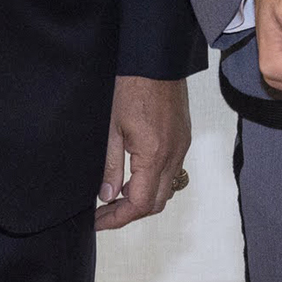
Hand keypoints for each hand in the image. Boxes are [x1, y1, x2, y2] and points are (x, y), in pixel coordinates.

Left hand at [96, 75, 192, 230]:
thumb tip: (107, 196)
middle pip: (156, 202)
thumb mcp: (111, 129)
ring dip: (143, 198)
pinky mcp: (183, 138)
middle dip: (130, 213)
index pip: (140, 203)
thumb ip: (110, 167)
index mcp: (154, 155)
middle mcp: (174, 155)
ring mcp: (182, 146)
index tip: (98, 221)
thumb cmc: (131, 87)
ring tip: (116, 195)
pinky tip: (134, 174)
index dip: (117, 218)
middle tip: (103, 212)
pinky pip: (172, 172)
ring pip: (166, 189)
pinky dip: (154, 182)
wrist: (156, 60)